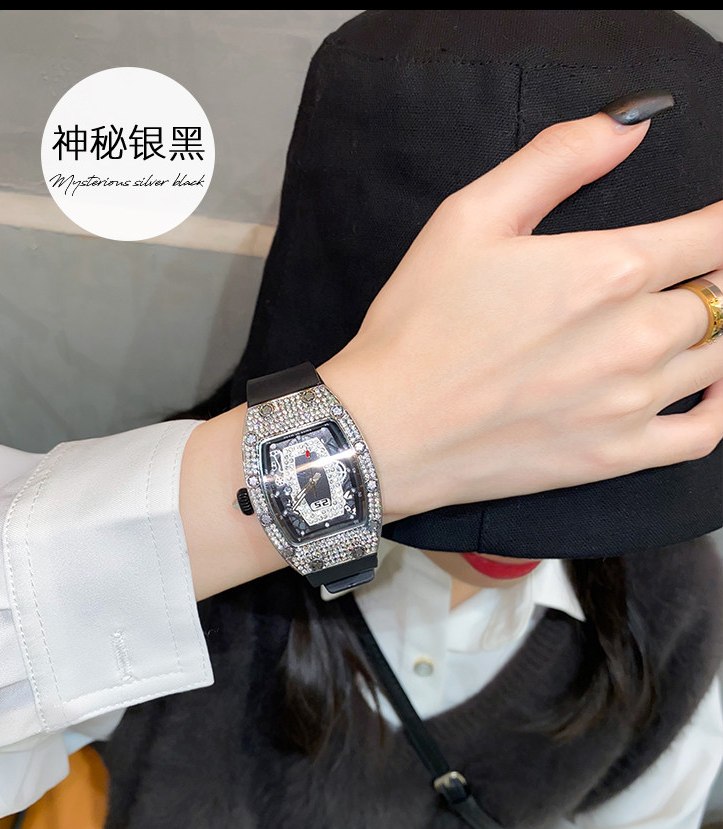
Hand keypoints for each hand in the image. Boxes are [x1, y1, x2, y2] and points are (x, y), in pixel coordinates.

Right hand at [318, 109, 722, 521]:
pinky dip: (722, 405)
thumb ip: (559, 160)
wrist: (387, 427)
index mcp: (609, 270)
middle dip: (713, 274)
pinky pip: (704, 434)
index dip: (722, 221)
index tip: (714, 222)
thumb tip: (630, 126)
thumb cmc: (419, 324)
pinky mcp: (615, 456)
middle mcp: (635, 337)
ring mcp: (630, 404)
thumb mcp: (471, 216)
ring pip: (721, 356)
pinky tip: (712, 386)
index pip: (714, 233)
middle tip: (685, 272)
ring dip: (714, 328)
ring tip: (689, 317)